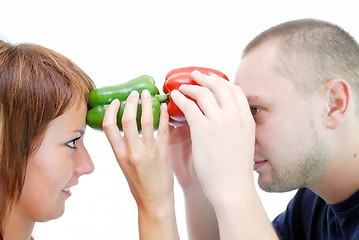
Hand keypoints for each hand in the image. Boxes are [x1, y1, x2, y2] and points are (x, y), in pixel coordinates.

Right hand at [102, 90, 171, 209]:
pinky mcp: (163, 152)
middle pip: (128, 119)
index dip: (111, 110)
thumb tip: (126, 126)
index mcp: (119, 155)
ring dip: (147, 103)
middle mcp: (132, 152)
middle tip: (135, 93)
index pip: (108, 126)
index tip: (116, 101)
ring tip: (148, 94)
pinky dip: (163, 114)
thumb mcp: (124, 165)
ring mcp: (149, 151)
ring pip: (147, 120)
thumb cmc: (139, 185)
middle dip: (131, 101)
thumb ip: (123, 147)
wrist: (154, 201)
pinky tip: (163, 107)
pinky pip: (163, 128)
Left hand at [171, 71, 255, 204]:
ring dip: (190, 87)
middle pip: (219, 86)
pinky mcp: (203, 130)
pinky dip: (180, 99)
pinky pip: (189, 106)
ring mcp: (220, 121)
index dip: (222, 82)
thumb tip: (224, 117)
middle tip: (195, 75)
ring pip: (203, 93)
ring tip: (181, 87)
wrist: (232, 188)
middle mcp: (235, 116)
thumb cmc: (235, 170)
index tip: (212, 80)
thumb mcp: (243, 141)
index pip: (235, 90)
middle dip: (205, 78)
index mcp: (246, 118)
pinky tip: (174, 98)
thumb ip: (236, 126)